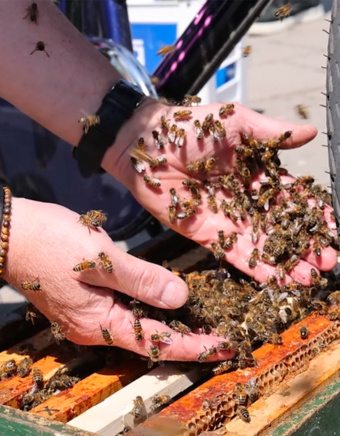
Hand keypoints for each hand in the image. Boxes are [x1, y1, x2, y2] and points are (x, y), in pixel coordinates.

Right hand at [3, 197, 232, 361]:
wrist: (4, 233)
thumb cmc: (48, 242)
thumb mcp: (100, 259)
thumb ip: (142, 279)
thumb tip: (181, 297)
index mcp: (98, 324)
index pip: (156, 342)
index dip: (195, 346)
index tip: (228, 346)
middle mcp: (91, 327)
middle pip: (146, 339)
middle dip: (184, 336)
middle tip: (223, 330)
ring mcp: (82, 315)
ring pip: (134, 323)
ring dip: (165, 320)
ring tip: (201, 314)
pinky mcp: (78, 299)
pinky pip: (119, 309)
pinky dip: (145, 305)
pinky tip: (159, 293)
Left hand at [103, 101, 336, 284]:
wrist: (146, 142)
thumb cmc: (188, 126)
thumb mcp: (237, 123)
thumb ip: (272, 134)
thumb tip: (310, 133)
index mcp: (256, 173)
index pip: (291, 198)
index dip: (311, 214)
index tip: (330, 230)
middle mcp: (244, 200)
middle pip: (280, 228)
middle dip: (304, 246)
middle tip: (327, 263)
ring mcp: (225, 218)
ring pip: (260, 245)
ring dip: (284, 263)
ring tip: (308, 279)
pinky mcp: (204, 232)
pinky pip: (231, 253)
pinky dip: (253, 267)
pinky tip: (274, 280)